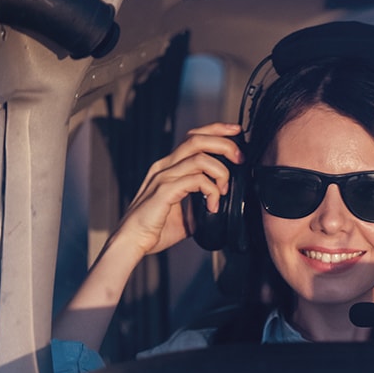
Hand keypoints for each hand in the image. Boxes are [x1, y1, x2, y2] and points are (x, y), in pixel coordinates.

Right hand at [53, 122, 243, 352]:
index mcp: (170, 167)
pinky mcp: (164, 191)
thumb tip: (225, 201)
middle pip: (197, 139)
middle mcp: (165, 167)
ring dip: (220, 171)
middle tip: (240, 158)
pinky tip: (213, 205)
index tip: (237, 132)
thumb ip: (202, 200)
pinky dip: (211, 191)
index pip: (194, 138)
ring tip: (224, 190)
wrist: (133, 241)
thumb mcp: (187, 211)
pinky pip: (195, 180)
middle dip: (225, 144)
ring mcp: (163, 177)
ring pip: (199, 157)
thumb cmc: (156, 228)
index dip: (217, 130)